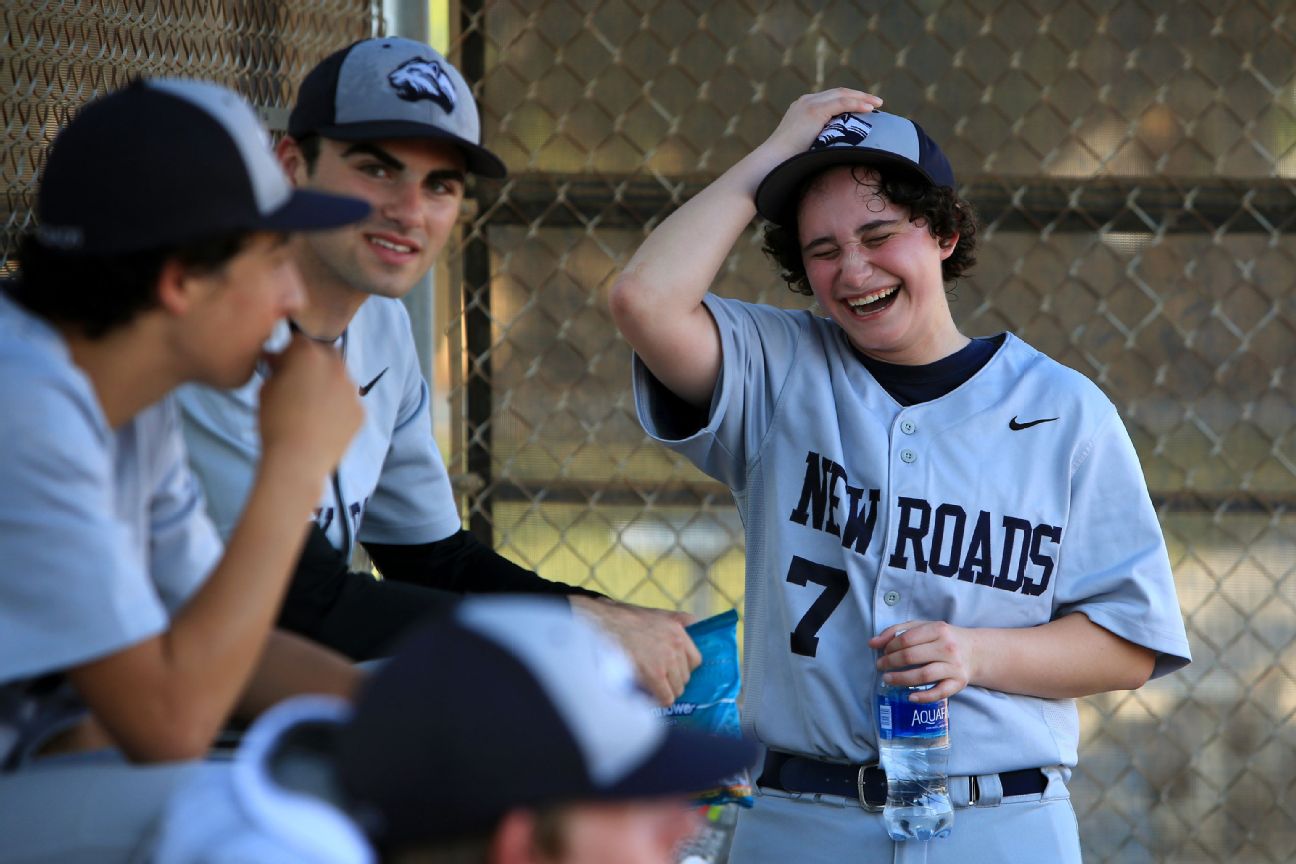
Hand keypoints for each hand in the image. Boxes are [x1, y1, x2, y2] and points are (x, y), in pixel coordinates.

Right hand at [257, 334, 362, 473]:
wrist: (298, 460)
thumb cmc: (274, 422)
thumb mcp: (265, 389)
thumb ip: (277, 368)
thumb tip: (279, 361)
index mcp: (308, 355)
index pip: (300, 341)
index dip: (289, 352)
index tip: (282, 366)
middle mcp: (336, 366)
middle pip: (326, 355)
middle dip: (314, 364)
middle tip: (300, 383)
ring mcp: (352, 389)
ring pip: (340, 379)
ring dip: (328, 384)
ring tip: (312, 407)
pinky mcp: (361, 411)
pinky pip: (348, 402)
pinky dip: (338, 407)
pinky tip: (324, 423)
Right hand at [570, 597, 701, 705]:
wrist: (603, 623)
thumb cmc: (624, 618)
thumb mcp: (657, 613)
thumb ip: (677, 619)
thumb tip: (693, 621)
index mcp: (679, 630)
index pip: (695, 660)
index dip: (683, 668)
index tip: (672, 672)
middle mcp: (676, 645)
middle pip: (685, 677)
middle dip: (672, 681)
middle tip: (658, 681)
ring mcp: (666, 660)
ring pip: (676, 689)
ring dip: (665, 691)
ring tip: (650, 689)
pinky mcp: (654, 674)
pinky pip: (665, 697)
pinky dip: (658, 701)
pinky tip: (648, 697)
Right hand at [757, 88, 884, 164]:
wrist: (773, 161)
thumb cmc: (788, 162)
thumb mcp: (807, 146)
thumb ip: (819, 141)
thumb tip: (836, 151)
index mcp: (803, 108)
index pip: (831, 98)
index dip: (850, 101)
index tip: (865, 108)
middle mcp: (806, 101)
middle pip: (839, 92)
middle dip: (859, 96)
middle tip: (876, 103)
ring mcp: (809, 104)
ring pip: (842, 95)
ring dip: (862, 98)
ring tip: (878, 104)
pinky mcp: (814, 111)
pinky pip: (841, 103)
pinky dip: (857, 104)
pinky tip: (870, 109)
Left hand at [868, 620, 978, 702]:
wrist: (975, 652)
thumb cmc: (942, 639)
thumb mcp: (923, 628)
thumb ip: (896, 631)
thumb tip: (872, 643)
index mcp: (938, 630)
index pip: (907, 639)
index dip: (890, 647)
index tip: (882, 653)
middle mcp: (947, 648)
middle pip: (912, 657)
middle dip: (891, 663)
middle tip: (880, 667)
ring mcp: (954, 667)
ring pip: (923, 675)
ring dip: (901, 679)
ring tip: (888, 680)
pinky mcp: (959, 683)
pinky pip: (940, 693)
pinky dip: (923, 697)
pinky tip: (909, 697)